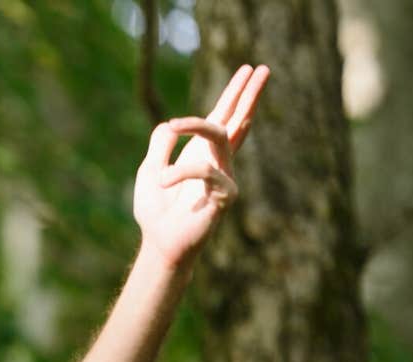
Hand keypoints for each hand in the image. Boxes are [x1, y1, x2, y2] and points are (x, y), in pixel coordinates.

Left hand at [134, 64, 269, 265]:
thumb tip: (169, 125)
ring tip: (174, 125)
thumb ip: (160, 146)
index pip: (223, 118)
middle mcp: (218, 161)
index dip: (235, 94)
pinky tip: (164, 181)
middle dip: (249, 94)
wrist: (159, 242)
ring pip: (220, 135)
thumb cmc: (156, 211)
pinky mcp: (225, 195)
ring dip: (195, 126)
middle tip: (262, 67)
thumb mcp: (150, 169)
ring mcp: (225, 176)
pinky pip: (206, 171)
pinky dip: (180, 173)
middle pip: (239, 120)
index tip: (248, 69)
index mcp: (202, 153)